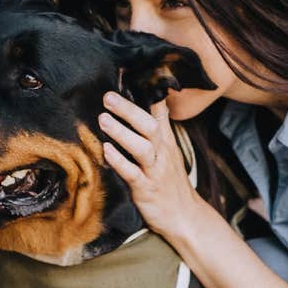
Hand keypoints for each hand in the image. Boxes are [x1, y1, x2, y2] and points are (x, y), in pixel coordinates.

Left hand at [100, 92, 207, 239]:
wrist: (184, 216)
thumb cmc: (168, 181)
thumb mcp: (166, 150)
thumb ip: (156, 126)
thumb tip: (146, 102)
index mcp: (165, 140)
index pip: (159, 109)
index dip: (148, 90)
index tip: (129, 71)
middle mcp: (162, 152)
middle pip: (149, 125)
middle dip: (128, 110)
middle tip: (107, 97)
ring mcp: (155, 171)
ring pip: (142, 147)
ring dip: (122, 132)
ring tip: (103, 119)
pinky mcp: (146, 189)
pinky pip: (133, 173)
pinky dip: (120, 162)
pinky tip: (106, 151)